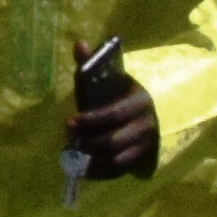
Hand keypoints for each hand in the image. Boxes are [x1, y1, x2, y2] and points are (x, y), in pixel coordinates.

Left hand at [69, 67, 161, 181]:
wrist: (143, 112)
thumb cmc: (117, 93)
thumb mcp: (108, 77)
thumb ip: (92, 63)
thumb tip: (79, 43)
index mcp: (140, 101)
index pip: (114, 114)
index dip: (90, 120)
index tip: (69, 122)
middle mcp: (148, 125)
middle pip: (115, 140)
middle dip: (88, 142)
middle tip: (69, 140)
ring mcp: (147, 144)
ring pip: (118, 159)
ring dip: (92, 159)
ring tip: (72, 154)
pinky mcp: (141, 159)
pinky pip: (120, 171)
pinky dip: (100, 173)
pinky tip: (82, 170)